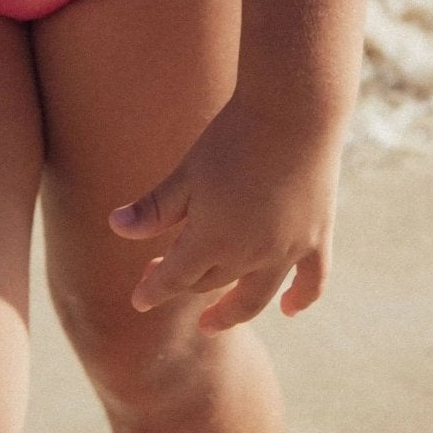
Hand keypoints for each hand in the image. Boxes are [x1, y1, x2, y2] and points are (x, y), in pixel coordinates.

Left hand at [107, 93, 341, 333]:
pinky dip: (300, 299)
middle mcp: (250, 255)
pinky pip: (311, 282)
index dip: (154, 289)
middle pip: (210, 282)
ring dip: (231, 312)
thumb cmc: (233, 136)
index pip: (175, 277)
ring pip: (254, 295)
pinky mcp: (316, 237)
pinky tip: (289, 309)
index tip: (138, 300)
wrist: (293, 110)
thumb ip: (155, 207)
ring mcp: (286, 250)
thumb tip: (116, 228)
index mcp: (212, 239)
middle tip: (164, 272)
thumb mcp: (188, 171)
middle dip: (183, 283)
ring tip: (210, 322)